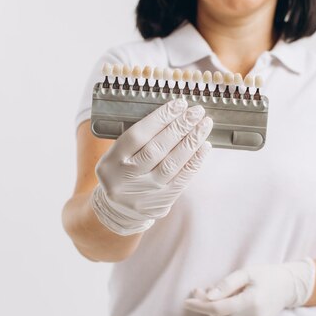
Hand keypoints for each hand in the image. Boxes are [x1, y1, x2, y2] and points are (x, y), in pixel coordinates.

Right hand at [90, 98, 212, 235]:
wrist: (116, 211)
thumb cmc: (121, 173)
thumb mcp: (118, 155)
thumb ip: (138, 139)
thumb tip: (173, 115)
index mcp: (112, 161)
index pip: (138, 135)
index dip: (161, 118)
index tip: (179, 105)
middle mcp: (126, 178)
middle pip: (157, 148)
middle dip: (180, 127)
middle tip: (197, 112)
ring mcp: (144, 193)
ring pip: (172, 163)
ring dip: (191, 141)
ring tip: (204, 125)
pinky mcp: (161, 203)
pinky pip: (182, 179)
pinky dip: (195, 161)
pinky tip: (204, 146)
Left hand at [183, 258, 315, 315]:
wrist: (288, 286)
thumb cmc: (265, 275)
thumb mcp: (245, 273)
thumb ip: (226, 284)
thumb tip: (208, 296)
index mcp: (251, 301)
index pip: (218, 308)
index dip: (200, 306)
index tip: (186, 301)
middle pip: (220, 315)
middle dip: (205, 304)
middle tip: (199, 290)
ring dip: (214, 310)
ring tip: (214, 293)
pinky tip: (225, 303)